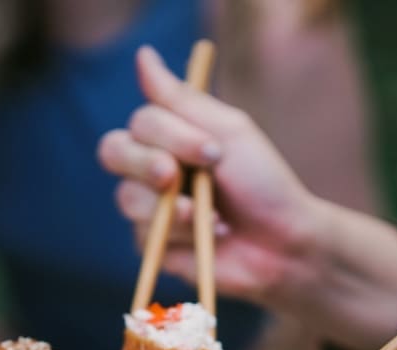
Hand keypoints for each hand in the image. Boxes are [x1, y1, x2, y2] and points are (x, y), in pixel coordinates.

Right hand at [97, 46, 396, 349]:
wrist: (283, 242)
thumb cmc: (262, 183)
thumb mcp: (228, 131)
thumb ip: (181, 99)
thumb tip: (143, 55)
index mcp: (170, 136)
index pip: (141, 122)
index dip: (171, 136)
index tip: (213, 151)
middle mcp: (151, 167)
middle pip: (112, 151)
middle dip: (147, 165)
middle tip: (173, 179)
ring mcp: (149, 207)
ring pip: (127, 198)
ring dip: (176, 208)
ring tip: (215, 219)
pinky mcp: (154, 245)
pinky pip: (145, 237)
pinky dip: (182, 235)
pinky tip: (212, 237)